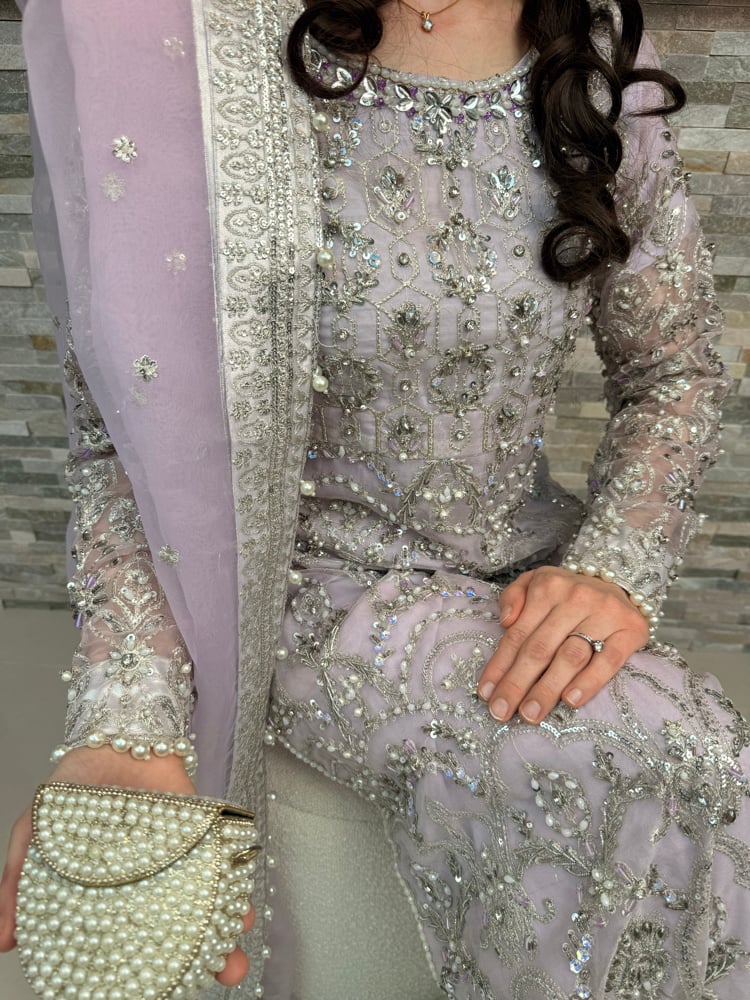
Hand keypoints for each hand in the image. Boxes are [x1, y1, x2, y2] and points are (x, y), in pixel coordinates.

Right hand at [0, 746, 254, 987]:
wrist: (113, 734)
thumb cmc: (74, 787)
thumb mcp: (36, 833)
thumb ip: (19, 884)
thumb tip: (2, 941)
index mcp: (109, 895)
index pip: (128, 944)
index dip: (142, 972)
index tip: (153, 993)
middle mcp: (147, 883)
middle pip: (176, 933)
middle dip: (198, 960)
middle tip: (216, 974)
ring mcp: (177, 860)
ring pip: (205, 906)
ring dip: (223, 933)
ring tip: (234, 957)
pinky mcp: (200, 835)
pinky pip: (221, 866)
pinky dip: (233, 886)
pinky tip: (241, 905)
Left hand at [477, 565, 649, 723]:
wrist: (621, 584)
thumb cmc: (569, 592)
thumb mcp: (536, 581)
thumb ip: (514, 596)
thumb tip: (505, 622)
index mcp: (547, 587)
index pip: (518, 634)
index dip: (500, 666)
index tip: (486, 694)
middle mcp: (575, 599)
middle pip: (540, 648)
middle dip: (517, 683)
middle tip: (501, 712)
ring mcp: (604, 614)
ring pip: (570, 656)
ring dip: (547, 688)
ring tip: (530, 713)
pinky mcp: (630, 630)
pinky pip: (609, 660)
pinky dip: (589, 682)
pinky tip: (570, 701)